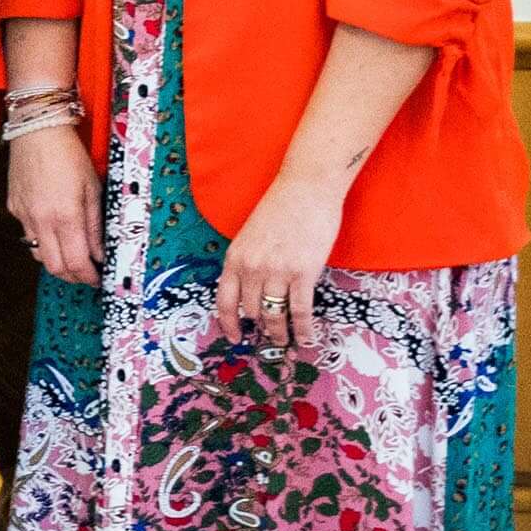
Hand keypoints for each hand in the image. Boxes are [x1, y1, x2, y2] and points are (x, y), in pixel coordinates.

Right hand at [5, 121, 100, 282]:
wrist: (38, 130)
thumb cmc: (69, 155)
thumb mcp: (93, 189)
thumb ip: (95, 225)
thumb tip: (100, 253)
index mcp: (65, 216)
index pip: (77, 263)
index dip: (89, 276)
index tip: (98, 277)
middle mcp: (41, 221)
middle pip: (55, 267)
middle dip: (73, 276)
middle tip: (87, 273)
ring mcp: (24, 216)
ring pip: (38, 255)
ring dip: (56, 262)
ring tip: (72, 255)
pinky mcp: (14, 208)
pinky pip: (28, 235)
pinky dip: (43, 241)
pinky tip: (54, 230)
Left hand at [216, 173, 344, 355]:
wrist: (307, 188)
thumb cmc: (281, 208)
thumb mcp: (250, 235)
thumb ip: (247, 261)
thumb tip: (252, 291)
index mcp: (235, 258)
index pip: (224, 301)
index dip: (228, 324)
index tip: (234, 337)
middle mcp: (251, 268)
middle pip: (251, 312)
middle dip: (260, 329)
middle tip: (269, 339)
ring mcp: (277, 271)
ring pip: (274, 316)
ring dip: (280, 334)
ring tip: (286, 342)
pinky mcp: (303, 273)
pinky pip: (300, 311)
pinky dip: (303, 329)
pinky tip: (306, 338)